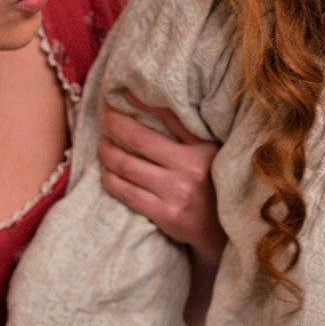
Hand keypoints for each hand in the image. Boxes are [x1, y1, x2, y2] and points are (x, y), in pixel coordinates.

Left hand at [98, 92, 224, 325]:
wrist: (222, 232)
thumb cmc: (213, 184)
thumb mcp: (211, 153)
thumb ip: (188, 131)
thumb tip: (154, 101)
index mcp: (205, 148)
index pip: (171, 117)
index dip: (144, 102)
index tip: (124, 93)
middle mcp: (191, 169)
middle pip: (141, 140)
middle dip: (117, 124)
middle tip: (105, 115)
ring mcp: (177, 193)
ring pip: (129, 167)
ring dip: (108, 152)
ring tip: (102, 144)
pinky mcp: (165, 214)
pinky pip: (127, 192)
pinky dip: (111, 178)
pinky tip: (106, 170)